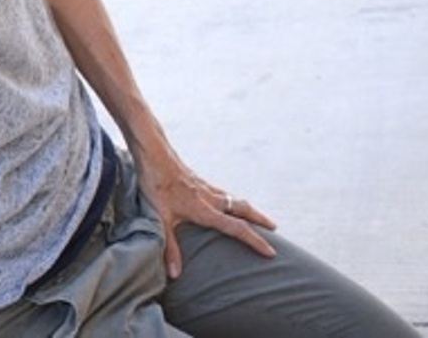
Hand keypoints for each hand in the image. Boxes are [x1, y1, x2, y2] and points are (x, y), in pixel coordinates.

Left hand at [132, 144, 277, 278]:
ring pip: (233, 198)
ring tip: (255, 216)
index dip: (255, 241)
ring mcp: (205, 187)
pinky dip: (231, 198)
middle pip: (242, 208)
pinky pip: (221, 191)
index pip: (237, 228)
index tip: (271, 252)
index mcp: (204, 209)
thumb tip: (175, 274)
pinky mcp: (197, 179)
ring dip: (247, 208)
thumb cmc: (155, 184)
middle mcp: (209, 198)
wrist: (153, 152)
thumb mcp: (160, 218)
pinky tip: (226, 200)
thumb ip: (169, 247)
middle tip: (274, 228)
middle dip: (259, 219)